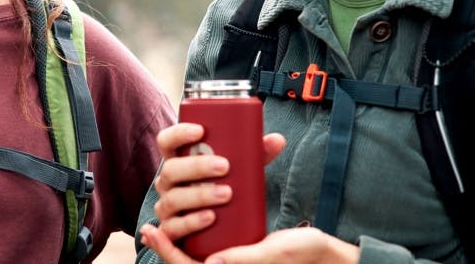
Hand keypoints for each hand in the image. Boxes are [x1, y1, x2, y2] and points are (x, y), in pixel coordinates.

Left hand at [141, 225, 358, 263]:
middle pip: (186, 263)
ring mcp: (231, 262)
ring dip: (177, 241)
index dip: (168, 252)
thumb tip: (210, 263)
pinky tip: (189, 215)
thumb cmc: (303, 254)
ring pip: (195, 256)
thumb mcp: (273, 253)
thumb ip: (244, 259)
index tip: (154, 231)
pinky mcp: (238, 252)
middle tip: (149, 226)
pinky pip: (210, 248)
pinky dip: (195, 236)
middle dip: (166, 247)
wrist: (325, 254)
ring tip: (160, 222)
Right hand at [148, 123, 285, 245]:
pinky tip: (210, 218)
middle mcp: (166, 182)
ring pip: (173, 199)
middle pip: (170, 169)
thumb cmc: (224, 186)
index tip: (201, 130)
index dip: (178, 133)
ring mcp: (166, 207)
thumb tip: (277, 140)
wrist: (216, 227)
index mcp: (177, 160)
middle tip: (225, 166)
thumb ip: (255, 154)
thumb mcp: (238, 170)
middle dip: (196, 166)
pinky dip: (191, 222)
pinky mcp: (171, 231)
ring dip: (199, 195)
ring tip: (226, 193)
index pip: (167, 141)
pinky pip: (174, 227)